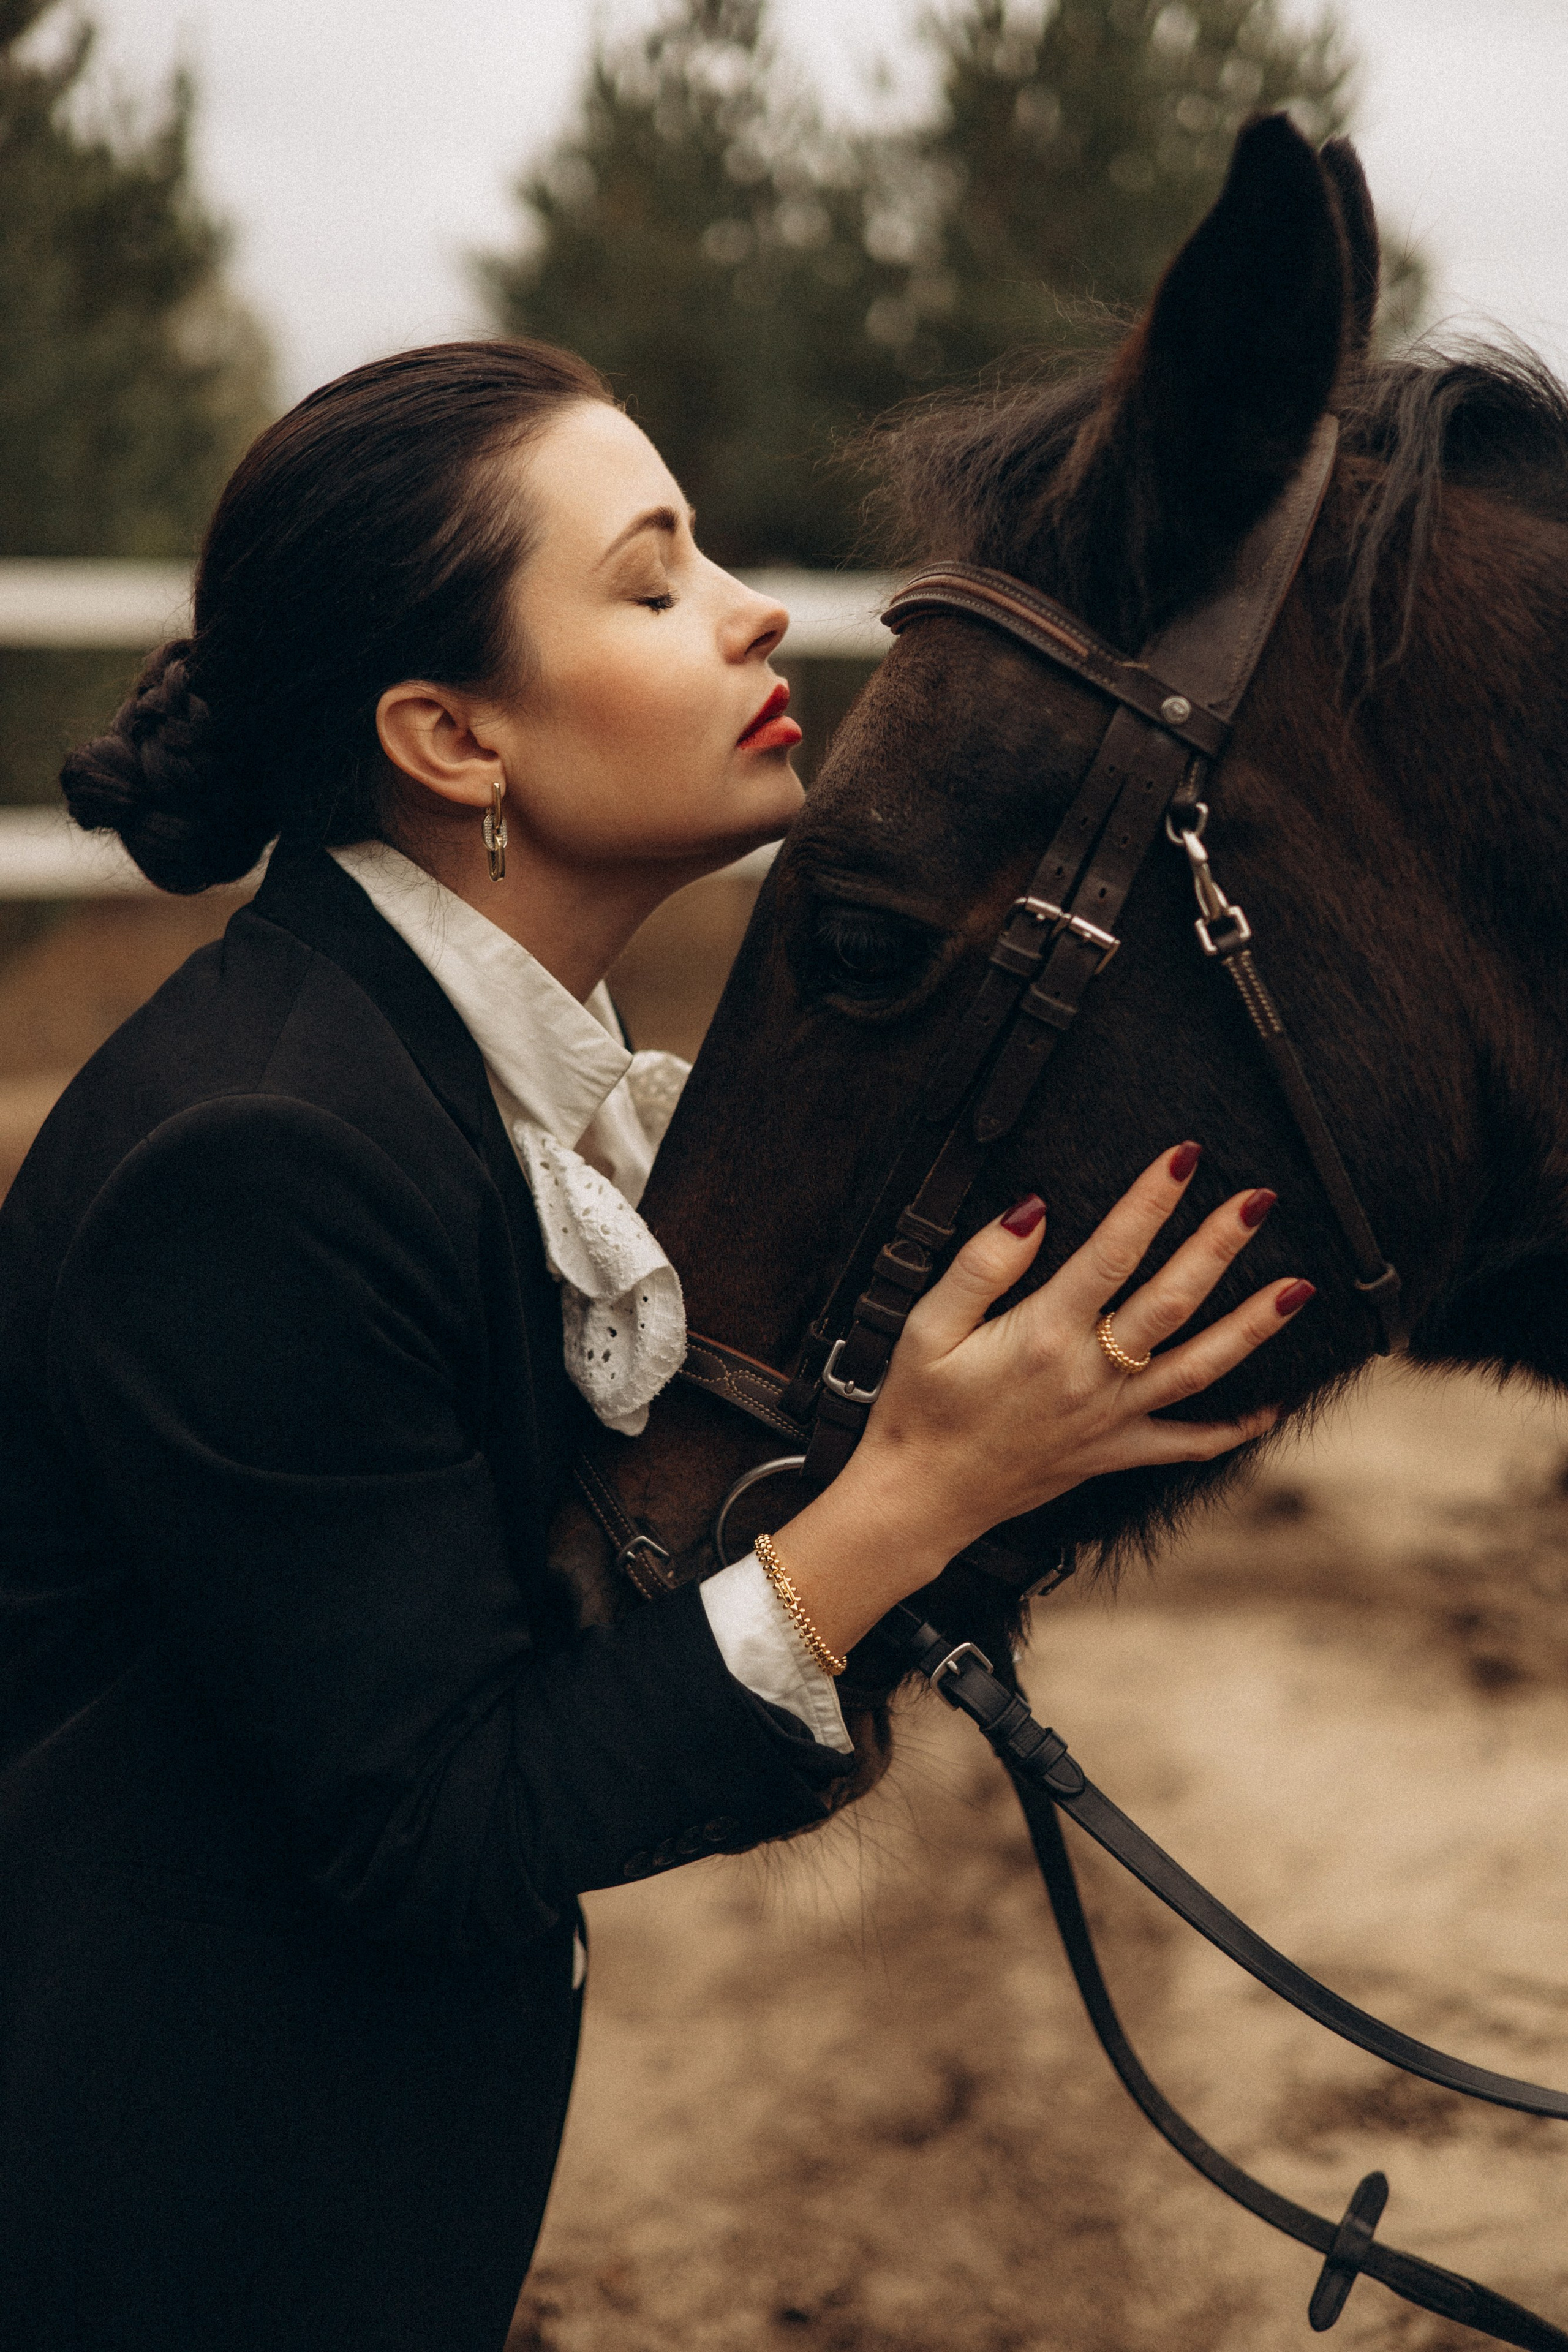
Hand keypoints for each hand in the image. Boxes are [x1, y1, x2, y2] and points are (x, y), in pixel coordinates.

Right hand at [774, 1143, 1307, 1660]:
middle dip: (1219, 1246)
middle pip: (1172, 1301)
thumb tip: (1033, 1210)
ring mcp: (1110, 1419)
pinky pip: (1186, 1443)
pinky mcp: (1114, 1453)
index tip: (1185, 1156)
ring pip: (1199, 1368)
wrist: (921, 1498)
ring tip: (1300, 1288)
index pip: (1111, 1253)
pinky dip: (1234, 1428)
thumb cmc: (919, 1409)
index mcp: (1043, 1336)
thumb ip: (981, 1265)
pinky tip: (1274, 1405)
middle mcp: (1089, 1376)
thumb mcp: (927, 1326)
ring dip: (1252, 1327)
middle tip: (1261, 1200)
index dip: (1150, 1200)